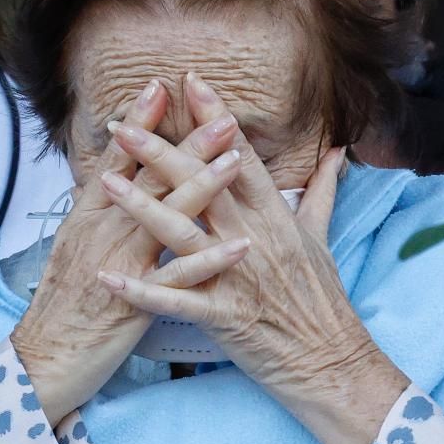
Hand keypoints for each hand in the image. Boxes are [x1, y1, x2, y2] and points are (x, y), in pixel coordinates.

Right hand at [11, 80, 248, 424]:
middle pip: (148, 178)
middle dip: (185, 142)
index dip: (139, 122)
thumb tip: (115, 182)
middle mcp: (103, 231)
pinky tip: (240, 246)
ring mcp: (118, 264)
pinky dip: (209, 260)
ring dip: (202, 186)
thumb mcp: (76, 250)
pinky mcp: (133, 302)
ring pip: (164, 217)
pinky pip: (177, 278)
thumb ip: (99, 215)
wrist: (40, 360)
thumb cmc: (63, 307)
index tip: (162, 85)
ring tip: (237, 160)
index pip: (117, 159)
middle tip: (221, 111)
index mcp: (89, 217)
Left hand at [99, 74, 409, 443]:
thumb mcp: (324, 240)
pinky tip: (107, 277)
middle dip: (161, 151)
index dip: (217, 118)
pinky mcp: (224, 317)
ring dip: (142, 206)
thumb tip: (337, 152)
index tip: (190, 82)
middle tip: (123, 123)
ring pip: (184, 234)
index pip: (242, 158)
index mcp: (277, 218)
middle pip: (204, 185)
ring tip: (105, 181)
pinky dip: (141, 290)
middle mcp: (255, 239)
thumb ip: (322, 192)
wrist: (331, 361)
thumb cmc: (323, 302)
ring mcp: (239, 277)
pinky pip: (177, 301)